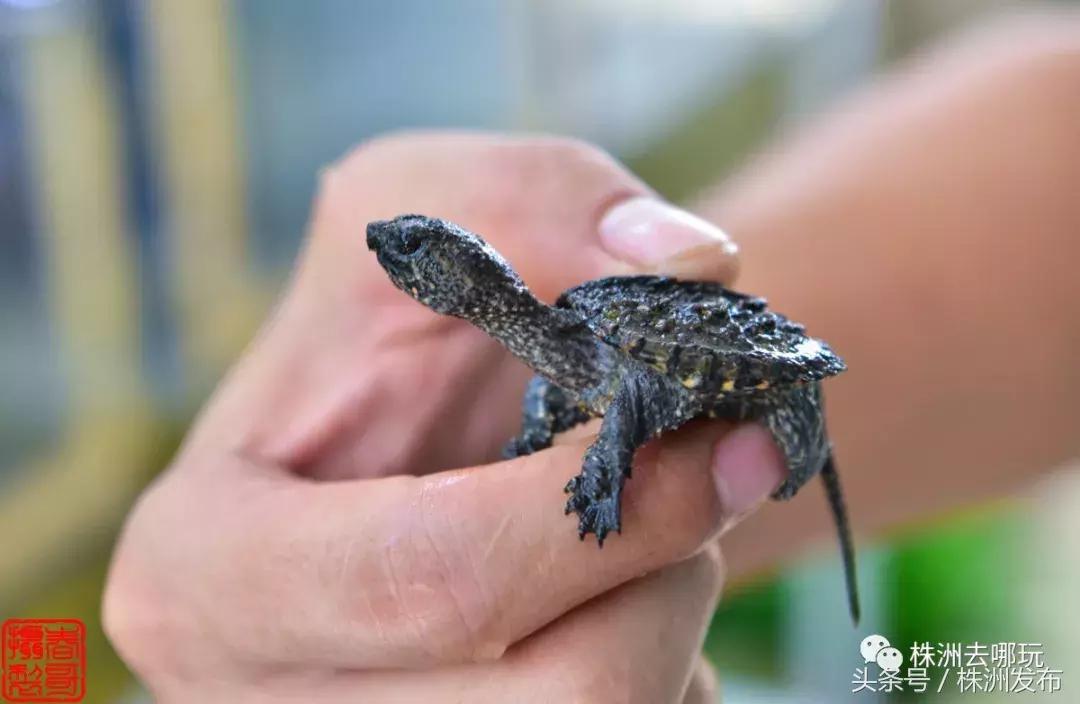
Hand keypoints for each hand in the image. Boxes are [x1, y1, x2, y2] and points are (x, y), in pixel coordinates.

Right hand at [103, 132, 786, 702]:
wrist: (404, 421)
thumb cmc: (394, 318)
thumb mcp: (421, 205)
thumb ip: (540, 199)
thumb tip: (694, 262)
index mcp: (206, 569)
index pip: (435, 578)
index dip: (611, 516)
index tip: (727, 447)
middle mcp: (262, 697)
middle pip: (560, 695)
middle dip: (663, 572)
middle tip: (683, 486)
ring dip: (670, 616)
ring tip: (631, 534)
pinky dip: (657, 668)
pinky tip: (605, 602)